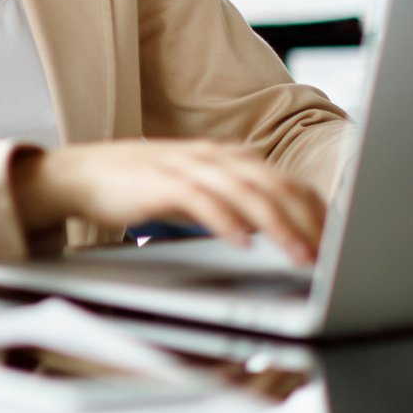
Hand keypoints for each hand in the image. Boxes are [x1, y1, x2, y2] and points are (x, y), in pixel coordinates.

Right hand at [11, 139, 326, 265]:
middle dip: (305, 223)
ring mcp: (186, 167)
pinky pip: (202, 201)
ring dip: (277, 226)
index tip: (333, 243)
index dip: (314, 212)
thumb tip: (273, 228)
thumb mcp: (194, 191)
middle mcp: (212, 157)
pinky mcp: (160, 183)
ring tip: (298, 253)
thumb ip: (232, 201)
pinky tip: (244, 242)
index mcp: (225, 157)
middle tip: (326, 255)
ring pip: (245, 193)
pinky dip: (227, 221)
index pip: (284, 181)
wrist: (79, 174)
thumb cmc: (137, 187)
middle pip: (273, 186)